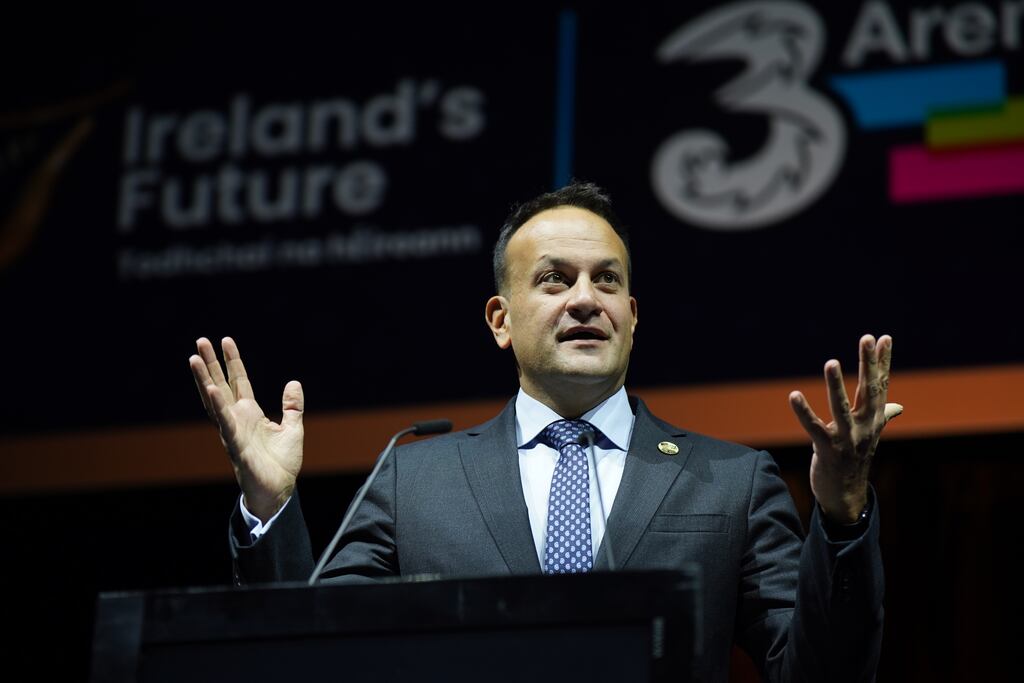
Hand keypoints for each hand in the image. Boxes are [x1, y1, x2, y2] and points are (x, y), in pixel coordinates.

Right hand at [189, 337, 303, 521]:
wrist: (278, 491)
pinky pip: (225, 422)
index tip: (225, 341)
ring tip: (194, 358)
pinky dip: (218, 406)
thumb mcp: (293, 427)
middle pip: (220, 385)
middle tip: (200, 340)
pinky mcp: (235, 444)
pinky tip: (212, 389)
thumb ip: (292, 406)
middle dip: (210, 364)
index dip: (232, 361)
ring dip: (204, 379)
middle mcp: (236, 419)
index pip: (239, 381)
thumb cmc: (281, 463)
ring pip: (215, 401)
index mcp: (249, 413)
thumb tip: (293, 382)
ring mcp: (233, 431)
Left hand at [788, 335, 901, 523]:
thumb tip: (897, 406)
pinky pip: (814, 428)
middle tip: (867, 338)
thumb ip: (882, 417)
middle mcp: (864, 428)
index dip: (883, 362)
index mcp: (873, 420)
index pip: (880, 386)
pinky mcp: (827, 450)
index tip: (885, 338)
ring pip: (841, 408)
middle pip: (867, 390)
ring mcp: (847, 440)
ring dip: (836, 385)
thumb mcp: (870, 437)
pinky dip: (803, 412)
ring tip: (831, 362)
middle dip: (867, 363)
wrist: (846, 497)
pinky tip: (794, 395)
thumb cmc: (855, 461)